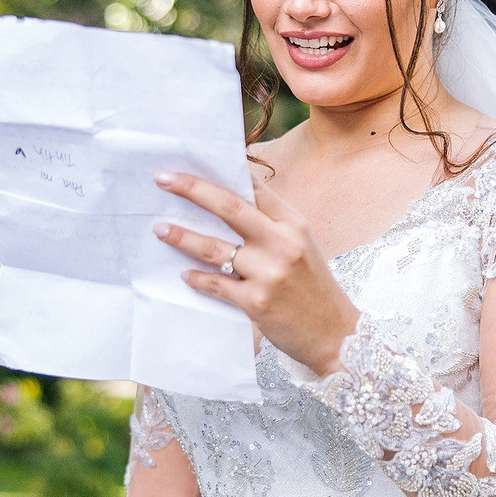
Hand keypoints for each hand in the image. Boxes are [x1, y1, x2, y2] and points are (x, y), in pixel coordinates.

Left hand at [154, 171, 359, 376]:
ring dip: (182, 237)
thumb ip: (272, 225)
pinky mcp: (256, 302)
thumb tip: (230, 203)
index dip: (224, 171)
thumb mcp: (302, 245)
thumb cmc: (314, 287)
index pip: (254, 188)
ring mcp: (268, 273)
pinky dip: (197, 278)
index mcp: (294, 224)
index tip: (194, 162)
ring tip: (160, 230)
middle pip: (229, 208)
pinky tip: (184, 274)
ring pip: (214, 248)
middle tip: (163, 179)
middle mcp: (282, 243)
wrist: (335, 334)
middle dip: (192, 190)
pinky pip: (216, 285)